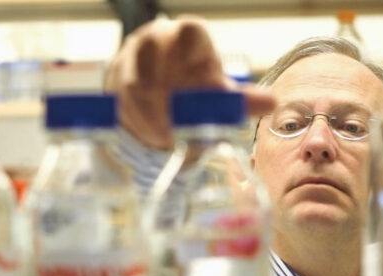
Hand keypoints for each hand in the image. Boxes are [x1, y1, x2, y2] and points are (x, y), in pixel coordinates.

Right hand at [104, 17, 274, 150]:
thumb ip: (239, 101)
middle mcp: (155, 40)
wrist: (159, 98)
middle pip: (150, 51)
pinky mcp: (111, 81)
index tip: (199, 85)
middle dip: (162, 92)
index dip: (192, 54)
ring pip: (130, 80)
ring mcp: (129, 58)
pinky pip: (115, 99)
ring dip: (146, 113)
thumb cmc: (193, 91)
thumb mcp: (217, 96)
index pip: (189, 31)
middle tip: (174, 126)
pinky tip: (147, 136)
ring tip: (163, 138)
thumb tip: (271, 104)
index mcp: (186, 36)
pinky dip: (132, 121)